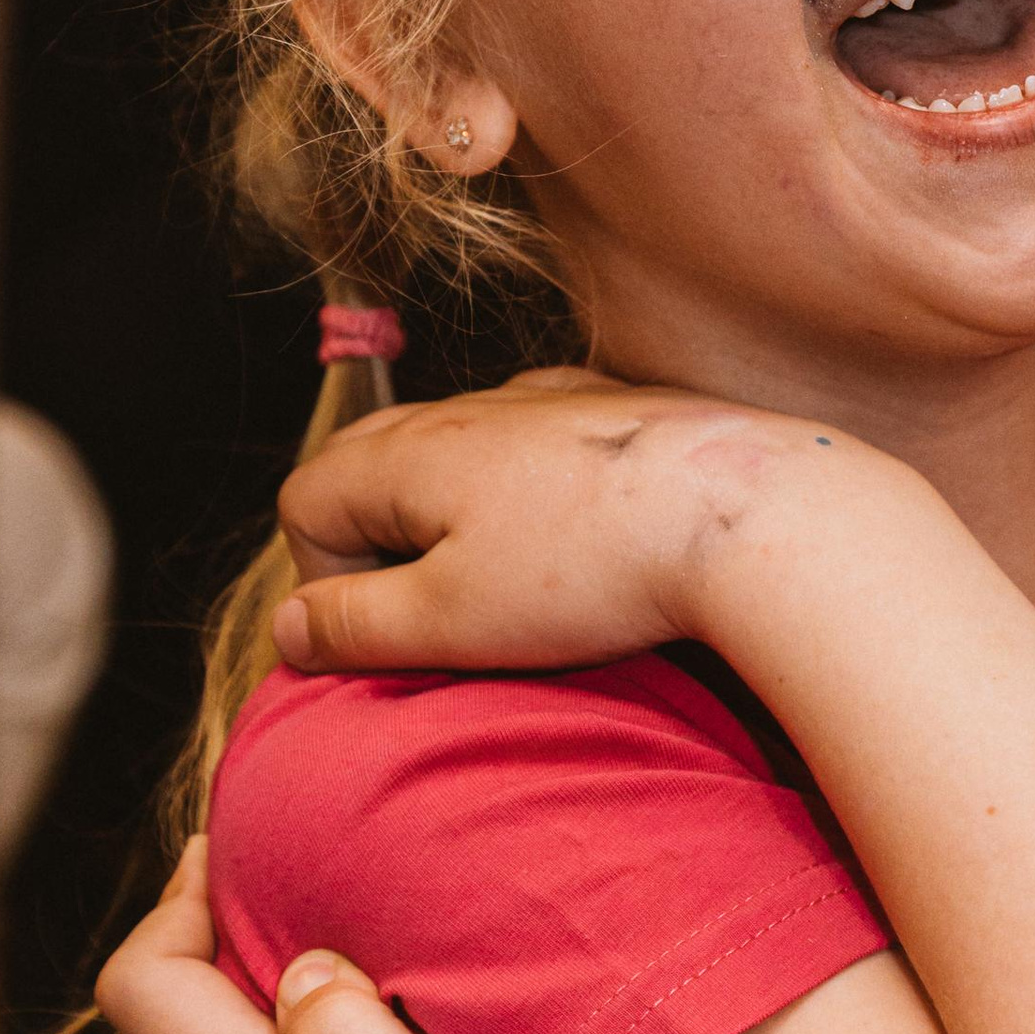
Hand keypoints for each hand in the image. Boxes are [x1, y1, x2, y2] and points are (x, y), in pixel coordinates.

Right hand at [272, 369, 881, 677]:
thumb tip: (288, 629)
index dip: (326, 580)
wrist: (746, 515)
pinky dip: (533, 491)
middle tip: (443, 616)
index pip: (303, 502)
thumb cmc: (594, 572)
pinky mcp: (617, 414)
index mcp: (409, 451)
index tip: (392, 630)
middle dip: (379, 545)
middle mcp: (469, 408)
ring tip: (521, 587)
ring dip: (459, 520)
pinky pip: (538, 443)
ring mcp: (546, 402)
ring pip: (457, 452)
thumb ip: (353, 624)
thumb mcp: (450, 620)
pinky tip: (580, 536)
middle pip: (369, 463)